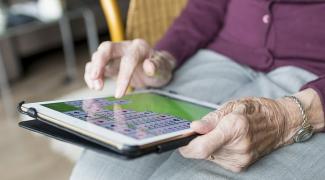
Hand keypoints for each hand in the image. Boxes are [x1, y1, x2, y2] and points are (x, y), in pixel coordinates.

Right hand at [84, 39, 175, 97]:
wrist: (157, 68)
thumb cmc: (160, 68)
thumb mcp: (163, 68)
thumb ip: (157, 66)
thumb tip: (149, 65)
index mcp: (139, 48)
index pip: (129, 59)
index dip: (123, 77)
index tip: (119, 94)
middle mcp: (124, 47)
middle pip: (107, 48)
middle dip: (99, 62)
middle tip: (95, 78)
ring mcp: (115, 55)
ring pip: (98, 57)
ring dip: (93, 71)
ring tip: (96, 87)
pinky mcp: (108, 64)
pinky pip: (95, 66)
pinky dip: (91, 75)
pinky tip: (93, 86)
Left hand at [179, 96, 301, 171]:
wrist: (280, 123)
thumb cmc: (255, 110)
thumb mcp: (232, 106)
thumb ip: (211, 119)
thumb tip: (193, 127)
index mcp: (235, 128)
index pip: (201, 147)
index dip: (186, 146)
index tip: (179, 140)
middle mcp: (238, 147)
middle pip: (203, 152)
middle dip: (196, 142)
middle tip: (202, 130)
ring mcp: (241, 159)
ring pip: (209, 156)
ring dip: (207, 146)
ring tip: (221, 133)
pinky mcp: (241, 166)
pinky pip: (218, 159)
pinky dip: (216, 150)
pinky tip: (226, 141)